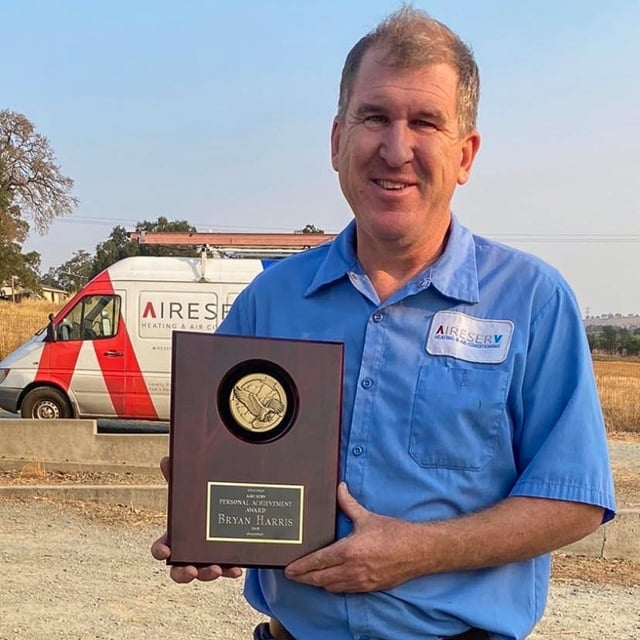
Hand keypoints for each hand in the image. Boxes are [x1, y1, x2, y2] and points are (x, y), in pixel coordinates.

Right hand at [150, 456, 242, 582]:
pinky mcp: (223, 561)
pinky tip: (237, 568)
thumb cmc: (198, 504)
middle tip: (191, 570)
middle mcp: (188, 552)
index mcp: (176, 536)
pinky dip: (229, 571)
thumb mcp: (189, 490)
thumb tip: (166, 459)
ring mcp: (206, 559)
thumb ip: (177, 476)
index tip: (166, 552)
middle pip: (178, 570)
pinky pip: (224, 570)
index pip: (160, 548)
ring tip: (217, 569)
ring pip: (202, 573)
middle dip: (183, 573)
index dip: (160, 551)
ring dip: (207, 574)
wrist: (224, 508)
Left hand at [284, 482, 420, 591]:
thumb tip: (339, 487)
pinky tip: (330, 582)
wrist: (418, 551)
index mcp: (349, 551)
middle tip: (292, 576)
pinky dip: (333, 587)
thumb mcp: (367, 517)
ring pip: (331, 587)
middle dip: (304, 579)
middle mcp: (352, 570)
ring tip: (307, 578)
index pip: (318, 562)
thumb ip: (348, 503)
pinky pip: (344, 591)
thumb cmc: (394, 533)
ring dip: (317, 584)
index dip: (301, 567)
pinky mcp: (369, 588)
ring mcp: (361, 582)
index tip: (289, 569)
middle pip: (320, 579)